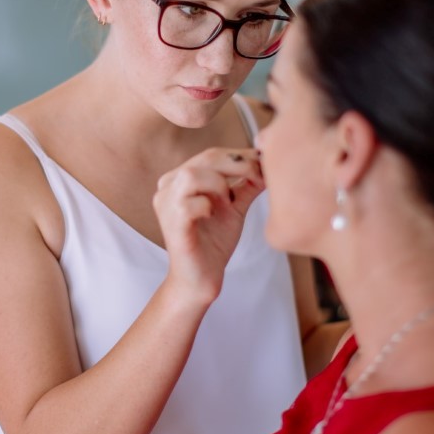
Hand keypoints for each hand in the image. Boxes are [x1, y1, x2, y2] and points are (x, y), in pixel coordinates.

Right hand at [153, 148, 264, 304]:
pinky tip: (212, 216)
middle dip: (238, 165)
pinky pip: (189, 203)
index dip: (240, 156)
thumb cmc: (213, 243)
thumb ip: (246, 186)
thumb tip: (268, 165)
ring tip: (228, 201)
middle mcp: (168, 186)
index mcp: (181, 179)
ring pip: (192, 175)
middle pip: (205, 158)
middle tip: (259, 176)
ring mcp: (165, 204)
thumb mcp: (234, 208)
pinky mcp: (170, 224)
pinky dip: (207, 206)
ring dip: (219, 185)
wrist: (201, 278)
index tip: (265, 163)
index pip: (212, 155)